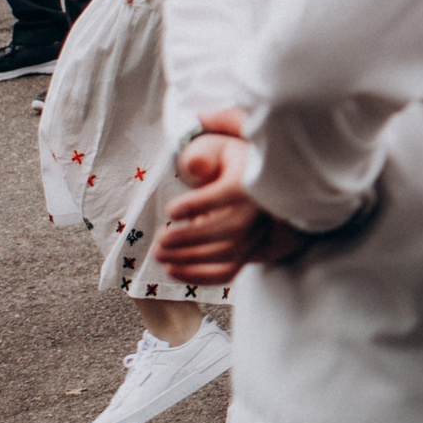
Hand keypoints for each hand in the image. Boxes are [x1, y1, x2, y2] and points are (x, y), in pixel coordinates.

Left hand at [156, 110, 306, 286]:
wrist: (258, 176)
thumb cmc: (232, 158)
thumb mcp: (219, 145)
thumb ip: (204, 151)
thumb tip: (193, 167)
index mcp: (253, 180)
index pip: (229, 193)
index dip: (200, 205)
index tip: (171, 210)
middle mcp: (263, 209)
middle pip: (231, 230)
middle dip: (191, 239)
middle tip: (159, 241)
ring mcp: (260, 232)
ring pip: (229, 254)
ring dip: (191, 259)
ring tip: (160, 254)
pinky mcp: (252, 250)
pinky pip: (231, 271)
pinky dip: (201, 277)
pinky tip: (172, 271)